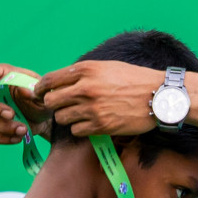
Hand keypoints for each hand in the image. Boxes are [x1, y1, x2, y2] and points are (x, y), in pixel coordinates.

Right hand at [0, 61, 51, 143]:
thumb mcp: (41, 93)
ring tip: (24, 129)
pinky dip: (2, 138)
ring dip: (2, 126)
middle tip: (11, 114)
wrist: (42, 119)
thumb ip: (34, 90)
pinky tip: (17, 137)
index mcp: (0, 74)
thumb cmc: (39, 99)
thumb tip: (23, 91)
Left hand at [33, 60, 166, 136]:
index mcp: (86, 70)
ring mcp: (92, 108)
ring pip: (61, 118)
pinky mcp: (100, 126)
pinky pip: (77, 130)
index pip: (50, 80)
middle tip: (62, 107)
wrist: (158, 96)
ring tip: (80, 115)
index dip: (40, 89)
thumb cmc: (134, 79)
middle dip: (53, 105)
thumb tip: (61, 82)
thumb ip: (83, 73)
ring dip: (67, 118)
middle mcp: (85, 88)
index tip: (39, 94)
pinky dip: (81, 128)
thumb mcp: (107, 67)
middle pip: (51, 102)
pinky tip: (91, 123)